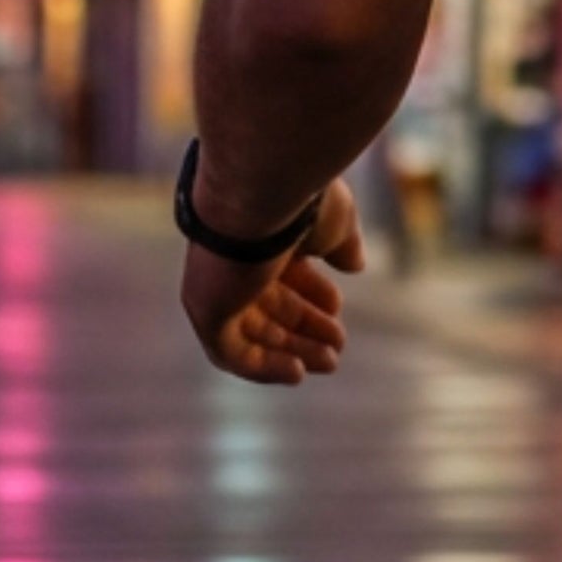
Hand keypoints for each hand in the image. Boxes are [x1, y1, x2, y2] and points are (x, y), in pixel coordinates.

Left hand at [179, 182, 366, 386]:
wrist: (263, 188)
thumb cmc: (300, 199)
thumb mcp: (334, 223)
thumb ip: (342, 244)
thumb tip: (355, 265)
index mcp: (259, 235)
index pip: (282, 273)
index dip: (312, 293)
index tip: (337, 308)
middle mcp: (233, 260)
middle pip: (269, 305)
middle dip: (305, 328)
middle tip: (337, 347)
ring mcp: (216, 285)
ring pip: (254, 331)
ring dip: (292, 349)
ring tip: (331, 361)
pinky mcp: (206, 309)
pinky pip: (230, 351)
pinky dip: (263, 366)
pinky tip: (298, 373)